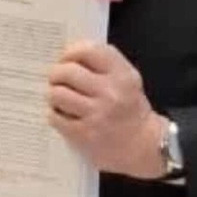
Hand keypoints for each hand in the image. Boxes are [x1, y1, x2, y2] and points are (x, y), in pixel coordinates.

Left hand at [48, 42, 165, 178]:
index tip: (66, 59)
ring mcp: (96, 115)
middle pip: (67, 71)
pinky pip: (56, 117)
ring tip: (58, 97)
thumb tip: (69, 53)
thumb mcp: (128, 80)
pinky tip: (62, 114)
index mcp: (122, 75)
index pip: (88, 50)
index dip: (71, 52)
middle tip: (56, 79)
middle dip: (56, 74)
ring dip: (53, 94)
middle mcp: (110, 93)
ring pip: (57, 94)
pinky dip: (55, 114)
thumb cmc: (131, 109)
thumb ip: (103, 63)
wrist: (143, 145)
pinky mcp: (84, 135)